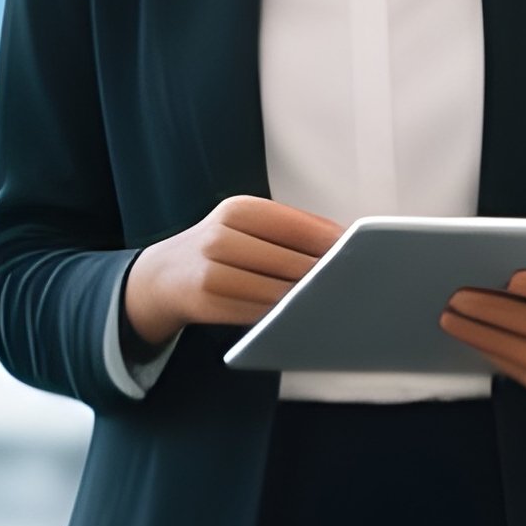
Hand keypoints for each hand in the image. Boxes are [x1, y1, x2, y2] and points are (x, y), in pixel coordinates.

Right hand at [124, 197, 341, 345]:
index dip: (331, 244)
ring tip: (330, 302)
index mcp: (238, 210)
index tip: (360, 255)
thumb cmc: (221, 247)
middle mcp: (221, 236)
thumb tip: (345, 239)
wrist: (166, 274)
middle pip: (290, 262)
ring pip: (276, 291)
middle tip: (352, 285)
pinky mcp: (206, 301)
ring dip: (305, 299)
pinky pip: (257, 312)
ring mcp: (211, 270)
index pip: (296, 227)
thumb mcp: (249, 225)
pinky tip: (296, 314)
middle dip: (322, 275)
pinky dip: (280, 315)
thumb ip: (293, 228)